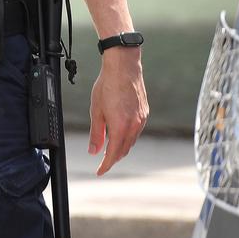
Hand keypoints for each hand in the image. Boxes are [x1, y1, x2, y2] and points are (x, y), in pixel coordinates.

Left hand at [87, 47, 148, 175]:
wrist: (124, 66)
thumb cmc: (107, 85)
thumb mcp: (96, 110)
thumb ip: (96, 133)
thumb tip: (93, 151)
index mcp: (121, 126)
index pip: (113, 154)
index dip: (105, 165)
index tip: (99, 171)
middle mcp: (134, 125)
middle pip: (123, 150)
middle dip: (113, 158)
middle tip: (102, 160)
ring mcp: (141, 119)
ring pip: (131, 141)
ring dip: (120, 147)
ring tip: (109, 146)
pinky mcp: (145, 113)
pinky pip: (136, 131)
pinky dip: (127, 136)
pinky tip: (119, 131)